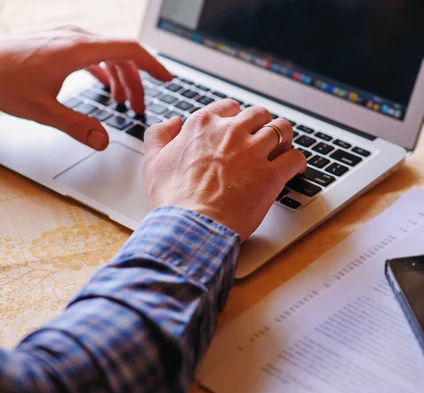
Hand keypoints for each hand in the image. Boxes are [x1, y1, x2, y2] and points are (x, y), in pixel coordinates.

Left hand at [0, 26, 172, 149]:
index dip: (153, 65)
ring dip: (119, 77)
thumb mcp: (42, 110)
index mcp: (77, 49)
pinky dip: (103, 70)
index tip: (168, 79)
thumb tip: (103, 141)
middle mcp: (75, 37)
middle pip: (121, 55)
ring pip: (107, 53)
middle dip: (136, 81)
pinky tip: (103, 86)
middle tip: (139, 107)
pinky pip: (91, 52)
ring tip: (123, 103)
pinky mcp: (58, 41)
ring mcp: (66, 36)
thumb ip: (77, 126)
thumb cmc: (2, 80)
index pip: (129, 50)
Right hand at [143, 101, 306, 240]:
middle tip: (260, 140)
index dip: (234, 119)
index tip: (236, 129)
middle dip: (261, 125)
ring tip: (281, 150)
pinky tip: (293, 169)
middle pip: (258, 114)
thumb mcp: (153, 162)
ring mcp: (253, 151)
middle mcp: (230, 132)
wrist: (188, 227)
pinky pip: (295, 158)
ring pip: (281, 129)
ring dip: (283, 138)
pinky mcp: (271, 175)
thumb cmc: (170, 200)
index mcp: (202, 126)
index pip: (228, 108)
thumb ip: (159, 135)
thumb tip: (172, 123)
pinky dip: (297, 162)